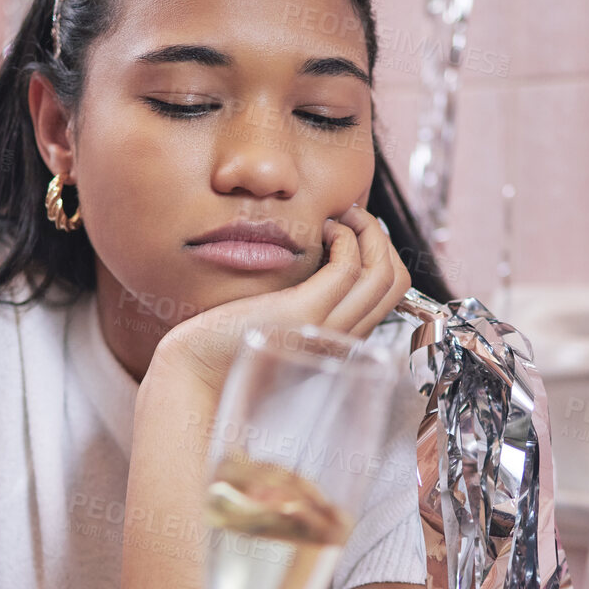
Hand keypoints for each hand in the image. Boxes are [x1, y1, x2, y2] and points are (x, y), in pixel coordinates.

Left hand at [151, 204, 412, 394]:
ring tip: (341, 216)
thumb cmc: (226, 342)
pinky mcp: (303, 316)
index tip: (352, 231)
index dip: (380, 252)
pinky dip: (345, 239)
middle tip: (351, 215)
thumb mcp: (278, 317)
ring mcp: (326, 329)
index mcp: (339, 340)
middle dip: (380, 237)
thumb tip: (318, 256)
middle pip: (394, 281)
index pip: (389, 293)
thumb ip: (303, 296)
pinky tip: (321, 229)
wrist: (195, 372)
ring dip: (369, 232)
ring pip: (382, 274)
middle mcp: (342, 339)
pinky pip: (347, 270)